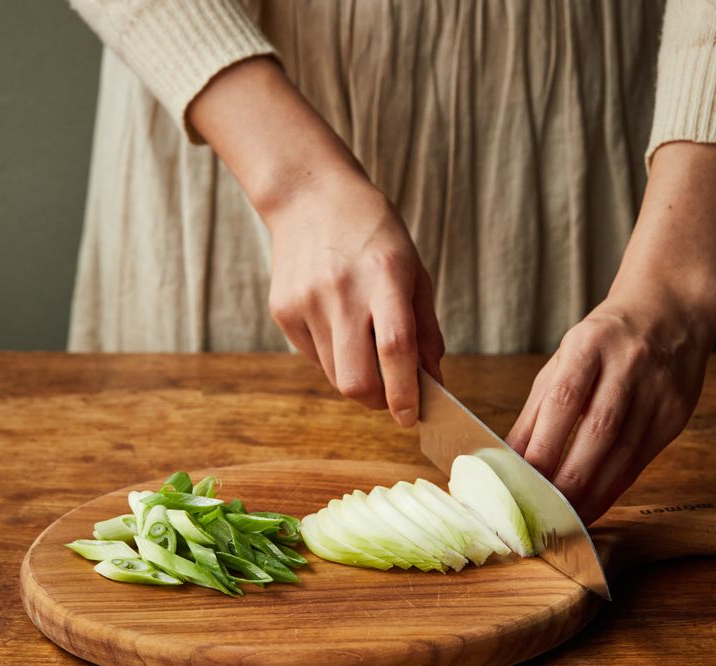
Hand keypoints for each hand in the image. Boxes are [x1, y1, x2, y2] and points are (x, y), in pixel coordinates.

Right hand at [267, 174, 443, 425]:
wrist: (309, 198)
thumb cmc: (373, 234)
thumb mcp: (413, 269)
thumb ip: (425, 329)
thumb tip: (432, 381)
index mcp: (384, 275)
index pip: (395, 349)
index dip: (404, 392)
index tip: (411, 417)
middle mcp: (341, 291)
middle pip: (356, 379)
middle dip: (377, 401)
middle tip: (391, 397)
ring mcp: (306, 303)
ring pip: (334, 376)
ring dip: (357, 379)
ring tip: (365, 348)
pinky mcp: (283, 312)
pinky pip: (315, 358)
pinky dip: (334, 359)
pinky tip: (338, 327)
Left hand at [506, 292, 709, 523]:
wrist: (668, 312)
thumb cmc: (602, 341)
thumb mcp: (561, 362)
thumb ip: (535, 411)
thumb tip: (506, 458)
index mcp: (589, 345)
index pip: (564, 400)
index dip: (544, 445)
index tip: (522, 480)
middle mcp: (628, 364)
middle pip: (599, 431)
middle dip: (569, 478)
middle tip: (542, 511)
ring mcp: (658, 389)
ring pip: (624, 451)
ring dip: (592, 492)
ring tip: (564, 518)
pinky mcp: (675, 412)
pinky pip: (641, 459)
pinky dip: (614, 487)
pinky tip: (593, 504)